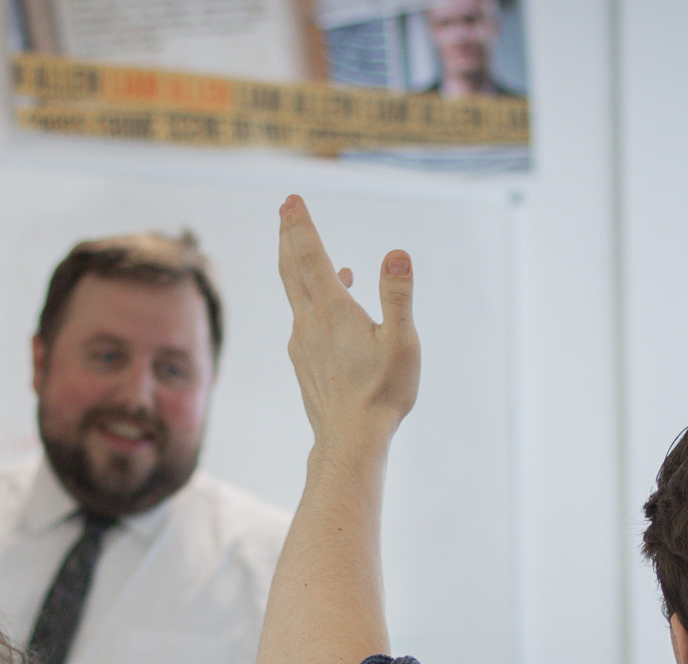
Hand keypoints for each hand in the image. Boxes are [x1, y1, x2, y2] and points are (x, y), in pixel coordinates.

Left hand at [277, 194, 419, 449]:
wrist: (350, 440)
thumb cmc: (382, 392)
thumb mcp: (401, 342)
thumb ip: (398, 296)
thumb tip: (396, 253)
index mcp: (333, 310)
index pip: (311, 256)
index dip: (300, 225)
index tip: (291, 199)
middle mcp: (309, 322)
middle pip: (292, 269)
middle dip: (290, 236)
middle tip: (286, 210)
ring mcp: (302, 343)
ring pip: (294, 294)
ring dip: (297, 266)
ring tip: (305, 249)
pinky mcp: (304, 362)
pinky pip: (302, 319)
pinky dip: (309, 300)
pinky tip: (328, 306)